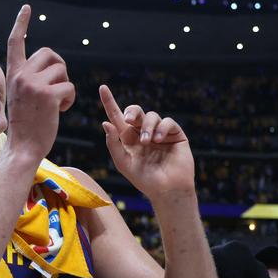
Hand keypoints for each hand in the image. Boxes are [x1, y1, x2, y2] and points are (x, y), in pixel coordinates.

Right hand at [5, 5, 74, 160]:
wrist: (22, 148)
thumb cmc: (25, 127)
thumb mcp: (21, 98)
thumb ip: (30, 80)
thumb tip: (51, 68)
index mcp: (13, 75)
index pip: (15, 43)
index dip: (21, 24)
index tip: (26, 8)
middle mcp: (21, 76)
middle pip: (50, 53)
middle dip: (59, 68)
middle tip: (57, 87)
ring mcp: (33, 84)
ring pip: (62, 70)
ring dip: (65, 86)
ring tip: (56, 104)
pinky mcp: (48, 95)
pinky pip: (69, 87)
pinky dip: (69, 100)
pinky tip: (60, 111)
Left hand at [100, 85, 194, 199]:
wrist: (167, 190)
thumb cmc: (144, 179)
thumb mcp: (123, 162)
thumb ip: (113, 143)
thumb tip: (105, 122)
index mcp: (127, 138)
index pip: (116, 117)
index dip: (109, 102)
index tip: (102, 88)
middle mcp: (142, 133)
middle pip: (135, 112)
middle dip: (131, 111)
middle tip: (128, 119)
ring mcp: (159, 133)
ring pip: (151, 116)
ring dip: (147, 126)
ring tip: (146, 141)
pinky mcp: (175, 134)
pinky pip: (168, 122)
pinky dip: (162, 128)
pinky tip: (159, 139)